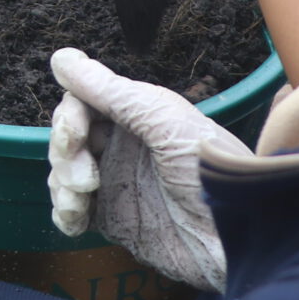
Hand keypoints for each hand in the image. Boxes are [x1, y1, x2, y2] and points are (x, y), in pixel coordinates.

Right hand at [46, 47, 250, 293]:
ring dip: (61, 185)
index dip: (69, 117)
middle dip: (64, 154)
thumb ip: (113, 93)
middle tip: (85, 179)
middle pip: (68, 137)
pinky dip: (64, 213)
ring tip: (80, 202)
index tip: (74, 135)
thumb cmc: (212, 174)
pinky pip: (72, 210)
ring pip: (64, 173)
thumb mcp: (165, 125)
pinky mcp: (113, 219)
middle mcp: (123, 145)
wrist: (237, 241)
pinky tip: (76, 220)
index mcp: (139, 115)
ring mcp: (116, 183)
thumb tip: (61, 58)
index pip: (83, 103)